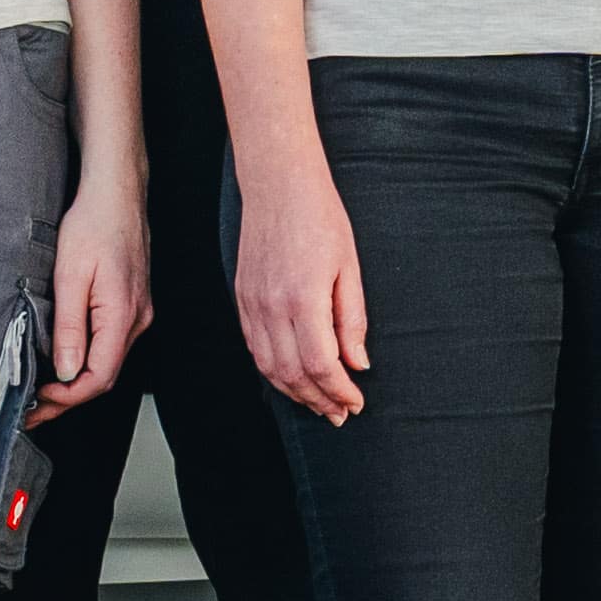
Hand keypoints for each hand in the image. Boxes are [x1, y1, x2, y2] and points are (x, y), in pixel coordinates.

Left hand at [44, 164, 151, 413]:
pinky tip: (65, 361)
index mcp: (123, 316)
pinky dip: (86, 361)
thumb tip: (67, 372)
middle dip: (68, 398)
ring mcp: (138, 313)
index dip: (67, 397)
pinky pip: (110, 344)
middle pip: (105, 377)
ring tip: (43, 390)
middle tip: (34, 410)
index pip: (99, 378)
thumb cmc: (94, 224)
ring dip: (76, 382)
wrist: (117, 193)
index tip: (38, 400)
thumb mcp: (71, 276)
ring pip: (108, 362)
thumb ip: (70, 327)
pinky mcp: (132, 305)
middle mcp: (137, 320)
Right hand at [234, 148, 372, 422]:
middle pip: (293, 374)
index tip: (355, 403)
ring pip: (270, 368)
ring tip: (319, 405)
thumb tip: (358, 364)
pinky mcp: (242, 299)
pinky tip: (292, 379)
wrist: (278, 186)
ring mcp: (252, 305)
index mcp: (303, 299)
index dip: (338, 390)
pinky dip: (274, 372)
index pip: (320, 364)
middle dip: (318, 400)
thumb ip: (351, 320)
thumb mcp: (349, 268)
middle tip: (339, 414)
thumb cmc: (321, 219)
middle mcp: (271, 308)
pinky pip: (255, 349)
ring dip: (295, 393)